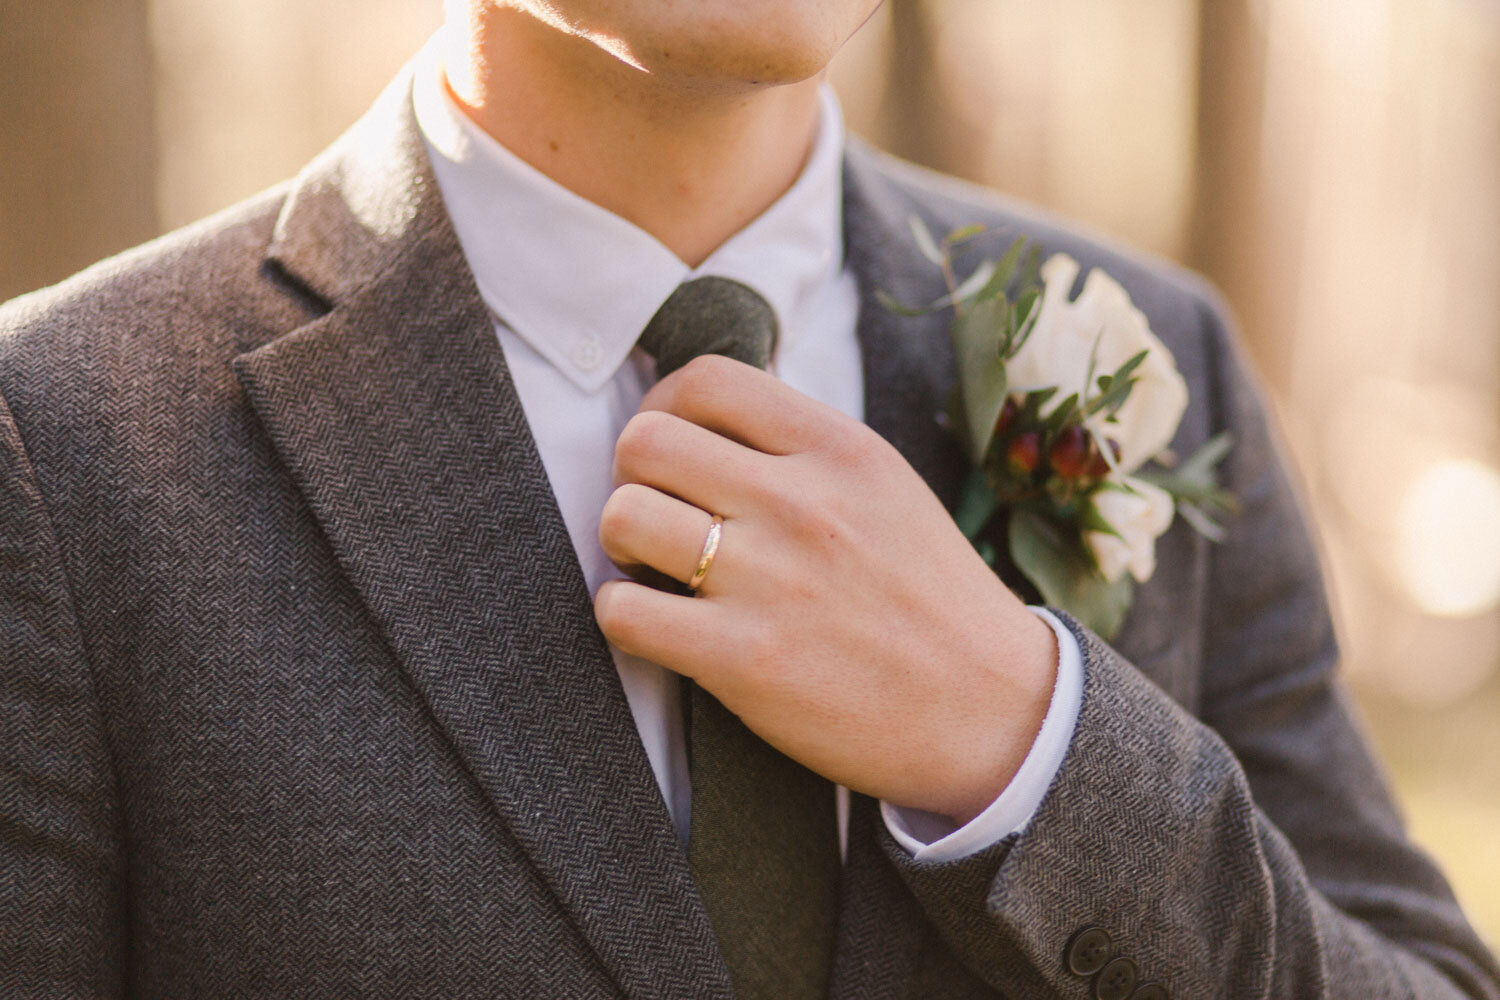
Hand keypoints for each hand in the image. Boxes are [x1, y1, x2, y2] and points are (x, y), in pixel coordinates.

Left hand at [594, 356, 1057, 824]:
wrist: (993, 712)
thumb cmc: (932, 600)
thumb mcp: (887, 489)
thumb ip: (805, 451)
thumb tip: (709, 421)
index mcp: (840, 449)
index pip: (707, 378)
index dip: (665, 407)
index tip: (672, 450)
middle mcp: (800, 502)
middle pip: (645, 440)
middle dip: (632, 475)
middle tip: (658, 513)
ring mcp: (769, 580)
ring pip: (621, 516)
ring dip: (623, 544)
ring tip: (657, 569)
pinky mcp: (741, 659)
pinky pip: (623, 612)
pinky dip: (625, 617)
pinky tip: (662, 627)